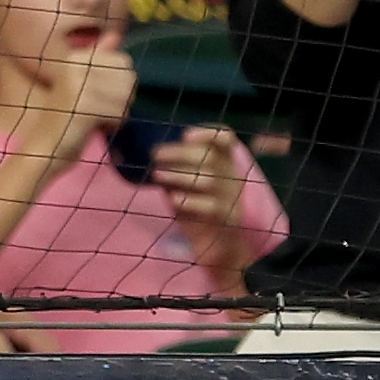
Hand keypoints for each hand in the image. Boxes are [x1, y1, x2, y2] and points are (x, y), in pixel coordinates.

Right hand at [20, 37, 134, 152]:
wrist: (44, 147)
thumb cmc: (68, 117)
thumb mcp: (83, 83)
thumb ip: (100, 59)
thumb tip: (116, 35)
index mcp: (75, 56)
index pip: (124, 61)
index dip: (121, 84)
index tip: (101, 96)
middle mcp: (75, 64)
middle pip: (129, 77)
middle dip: (123, 98)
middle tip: (101, 110)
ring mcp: (78, 83)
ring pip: (126, 96)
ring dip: (119, 113)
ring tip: (97, 118)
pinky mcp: (84, 104)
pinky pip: (120, 112)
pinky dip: (114, 124)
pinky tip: (96, 127)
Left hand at [152, 125, 260, 278]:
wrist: (218, 246)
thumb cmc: (195, 207)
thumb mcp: (185, 181)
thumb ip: (174, 165)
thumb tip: (147, 151)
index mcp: (224, 163)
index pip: (226, 139)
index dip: (208, 133)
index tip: (186, 135)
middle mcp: (231, 178)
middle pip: (211, 157)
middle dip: (180, 153)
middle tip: (155, 154)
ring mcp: (231, 199)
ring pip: (209, 180)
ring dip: (179, 175)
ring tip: (157, 175)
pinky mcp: (227, 220)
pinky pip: (211, 207)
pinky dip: (189, 201)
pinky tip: (173, 200)